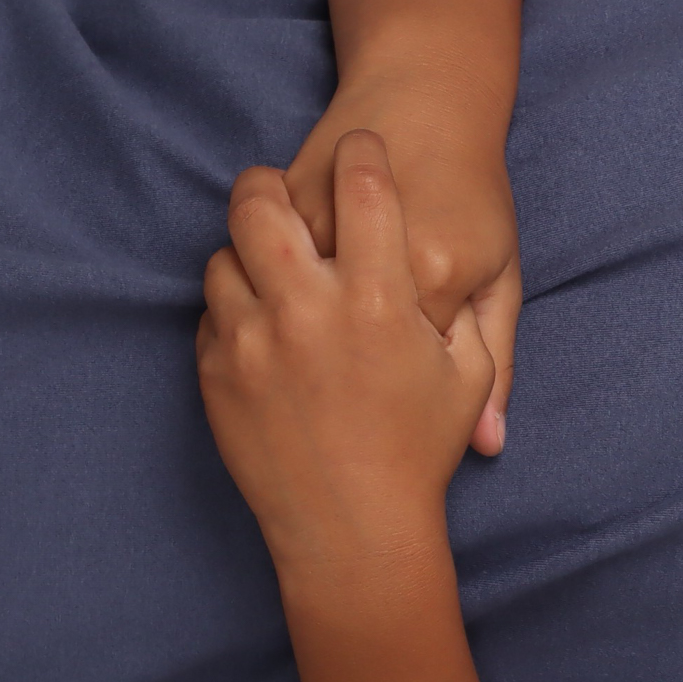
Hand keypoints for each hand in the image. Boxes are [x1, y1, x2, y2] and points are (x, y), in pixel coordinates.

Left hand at [199, 132, 496, 576]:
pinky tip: (259, 324)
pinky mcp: (218, 375)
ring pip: (223, 256)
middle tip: (279, 191)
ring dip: (245, 253)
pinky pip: (210, 313)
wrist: (351, 532)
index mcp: (378, 300)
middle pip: (261, 205)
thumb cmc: (418, 454)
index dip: (363, 153)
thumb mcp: (464, 380)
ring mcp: (253, 342)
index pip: (363, 189)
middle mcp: (308, 310)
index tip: (361, 148)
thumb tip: (465, 273)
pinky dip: (232, 308)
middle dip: (267, 184)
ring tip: (268, 266)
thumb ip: (472, 324)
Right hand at [283, 77, 521, 454]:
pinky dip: (288, 280)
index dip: (397, 386)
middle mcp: (370, 259)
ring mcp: (322, 229)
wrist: (429, 94)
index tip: (399, 385)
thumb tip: (490, 445)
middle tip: (352, 352)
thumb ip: (492, 365)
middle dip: (339, 361)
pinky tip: (310, 274)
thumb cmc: (474, 195)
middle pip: (336, 348)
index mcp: (431, 282)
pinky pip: (277, 265)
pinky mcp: (289, 205)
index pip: (400, 377)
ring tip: (333, 316)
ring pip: (298, 306)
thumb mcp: (499, 277)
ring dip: (310, 319)